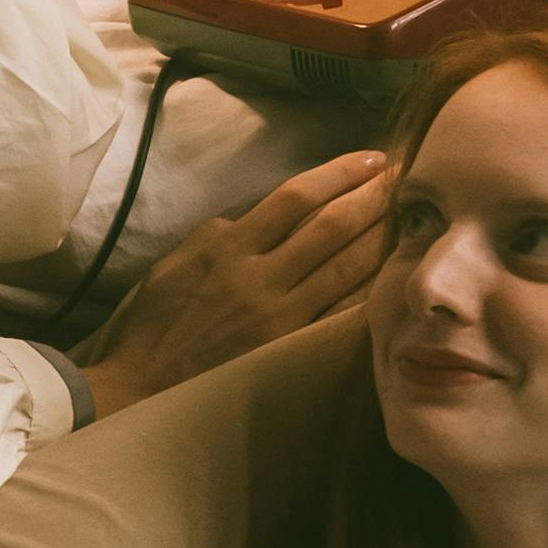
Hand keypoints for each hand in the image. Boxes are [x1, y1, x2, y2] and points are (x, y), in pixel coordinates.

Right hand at [88, 147, 393, 406]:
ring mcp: (278, 316)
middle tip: (406, 178)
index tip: (370, 159)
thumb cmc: (150, 326)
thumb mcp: (172, 264)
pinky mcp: (288, 351)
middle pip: (331, 226)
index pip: (295, 196)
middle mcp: (259, 277)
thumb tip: (251, 219)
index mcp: (228, 247)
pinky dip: (370, 291)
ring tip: (409, 217)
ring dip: (381, 238)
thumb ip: (215, 236)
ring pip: (345, 268)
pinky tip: (393, 274)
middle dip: (373, 197)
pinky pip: (340, 316)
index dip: (339, 173)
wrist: (138, 388)